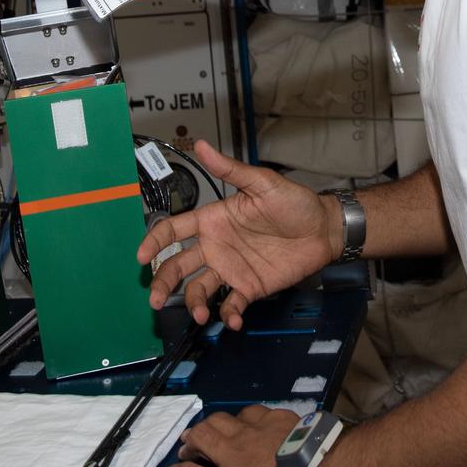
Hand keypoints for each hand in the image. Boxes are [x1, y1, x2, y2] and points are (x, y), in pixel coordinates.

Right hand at [136, 140, 340, 329]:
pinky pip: (231, 304)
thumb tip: (201, 145)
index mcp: (213, 221)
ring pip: (199, 289)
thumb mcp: (262, 183)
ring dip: (194, 303)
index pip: (174, 230)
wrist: (324, 229)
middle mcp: (216, 246)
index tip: (142, 257)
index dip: (155, 241)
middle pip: (178, 265)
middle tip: (155, 298)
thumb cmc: (294, 202)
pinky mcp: (249, 287)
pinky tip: (231, 321)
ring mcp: (231, 268)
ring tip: (200, 314)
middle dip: (163, 282)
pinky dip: (228, 315)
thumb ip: (230, 170)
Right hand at [161, 405, 321, 466]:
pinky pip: (253, 411)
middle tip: (189, 445)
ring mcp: (253, 433)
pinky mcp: (275, 419)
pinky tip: (251, 420)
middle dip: (190, 440)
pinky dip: (246, 417)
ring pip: (222, 418)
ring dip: (214, 423)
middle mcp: (232, 456)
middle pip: (200, 436)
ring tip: (215, 428)